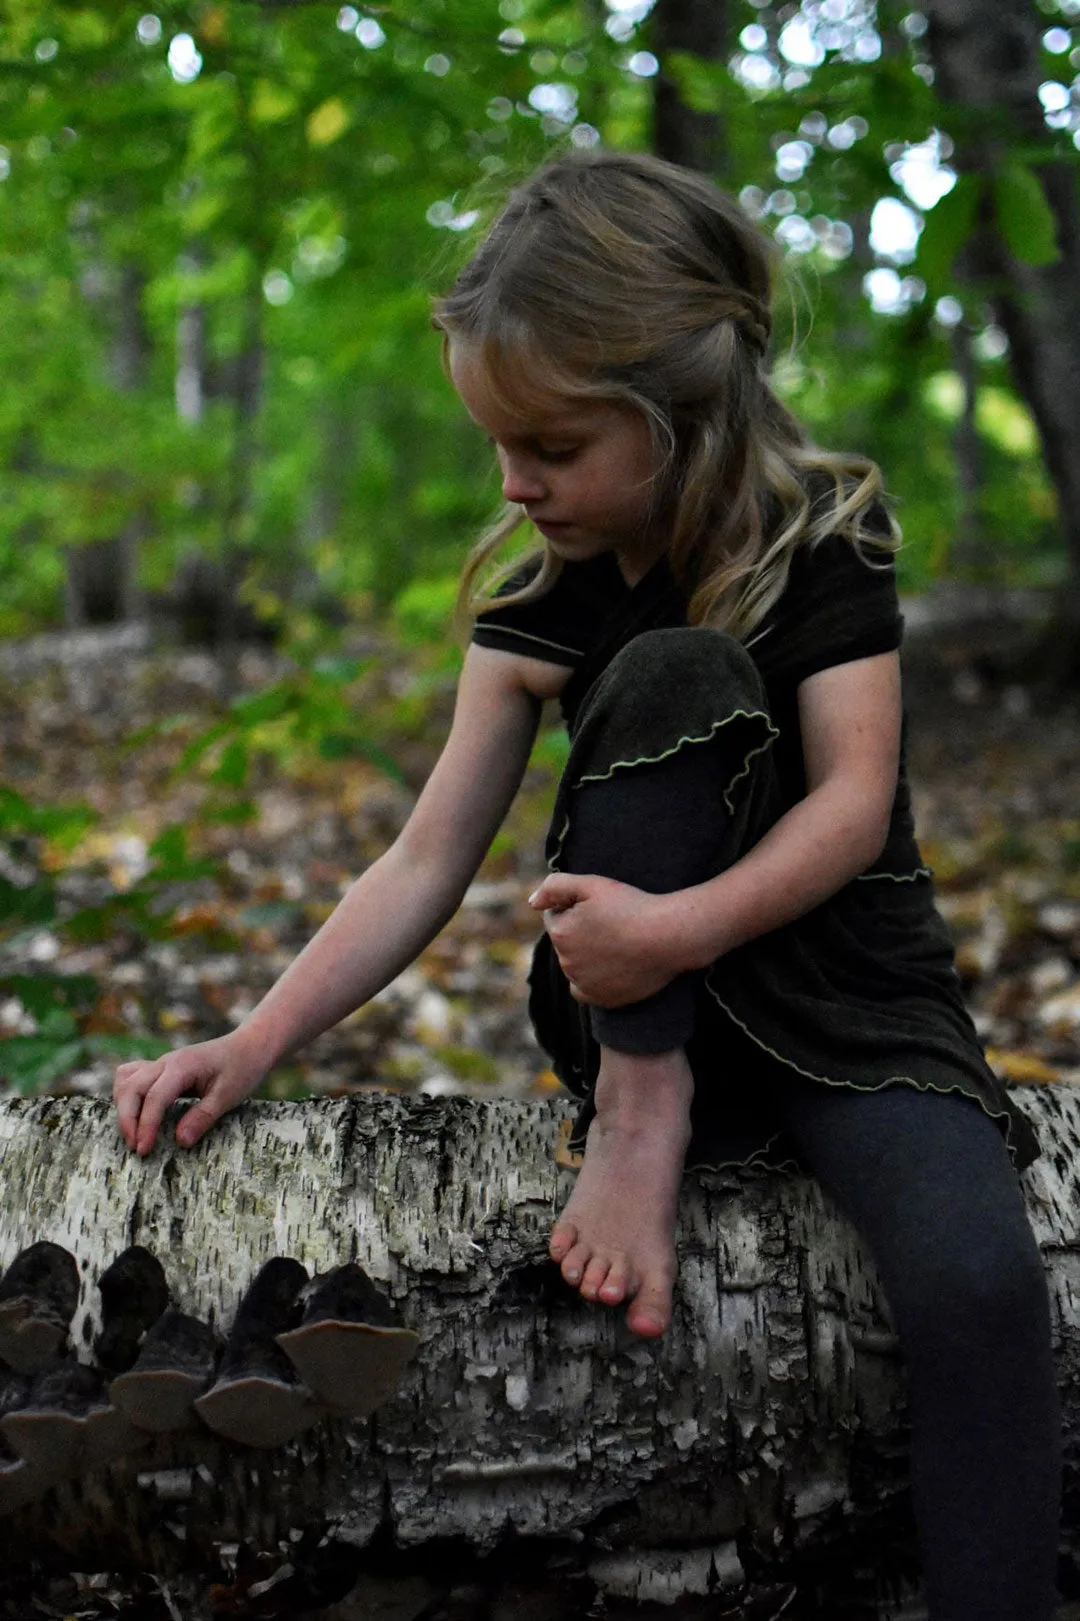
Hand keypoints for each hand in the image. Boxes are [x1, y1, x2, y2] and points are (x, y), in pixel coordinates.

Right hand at [113, 1032, 265, 1157]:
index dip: (146, 1125)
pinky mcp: (161, 1069)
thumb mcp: (229, 1095)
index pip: (155, 1097)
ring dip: (124, 1108)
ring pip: (126, 1082)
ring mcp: (161, 1063)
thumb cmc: (242, 1068)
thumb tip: (180, 1141)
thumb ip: (204, 1117)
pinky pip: (132, 1076)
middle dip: (128, 1120)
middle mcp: (166, 1062)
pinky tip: (134, 1113)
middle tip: (136, 1149)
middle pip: (132, 1089)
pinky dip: (126, 1095)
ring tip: (133, 1135)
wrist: (249, 1045)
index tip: (144, 1150)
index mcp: (182, 1066)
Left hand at [528, 873, 682, 1006]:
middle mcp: (566, 962)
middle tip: (612, 924)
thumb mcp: (592, 884)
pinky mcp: (601, 999)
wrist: (668, 937)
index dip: (576, 908)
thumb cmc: (632, 906)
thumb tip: (532, 903)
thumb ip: (555, 887)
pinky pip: (584, 990)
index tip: (601, 907)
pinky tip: (610, 967)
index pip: (555, 916)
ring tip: (617, 943)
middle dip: (580, 932)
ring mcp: (583, 983)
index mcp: (560, 933)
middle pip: (565, 941)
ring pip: (575, 964)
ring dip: (586, 955)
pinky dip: (591, 980)